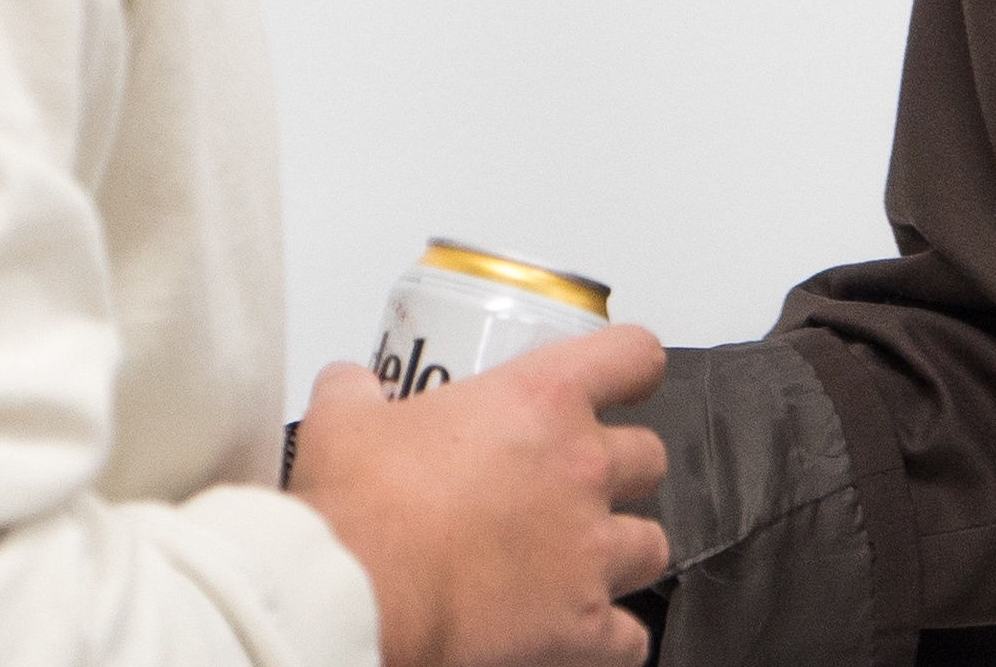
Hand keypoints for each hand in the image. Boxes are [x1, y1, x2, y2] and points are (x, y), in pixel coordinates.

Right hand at [288, 324, 671, 666]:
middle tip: (576, 487)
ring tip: (584, 563)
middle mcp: (581, 468)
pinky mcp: (582, 625)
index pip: (632, 356)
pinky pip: (632, 638)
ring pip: (651, 545)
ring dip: (623, 553)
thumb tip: (350, 385)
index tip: (625, 380)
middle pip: (649, 457)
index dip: (633, 368)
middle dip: (622, 473)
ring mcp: (589, 550)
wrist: (357, 595)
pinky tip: (582, 636)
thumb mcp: (344, 423)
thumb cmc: (360, 510)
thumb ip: (357, 393)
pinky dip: (614, 640)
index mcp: (541, 401)